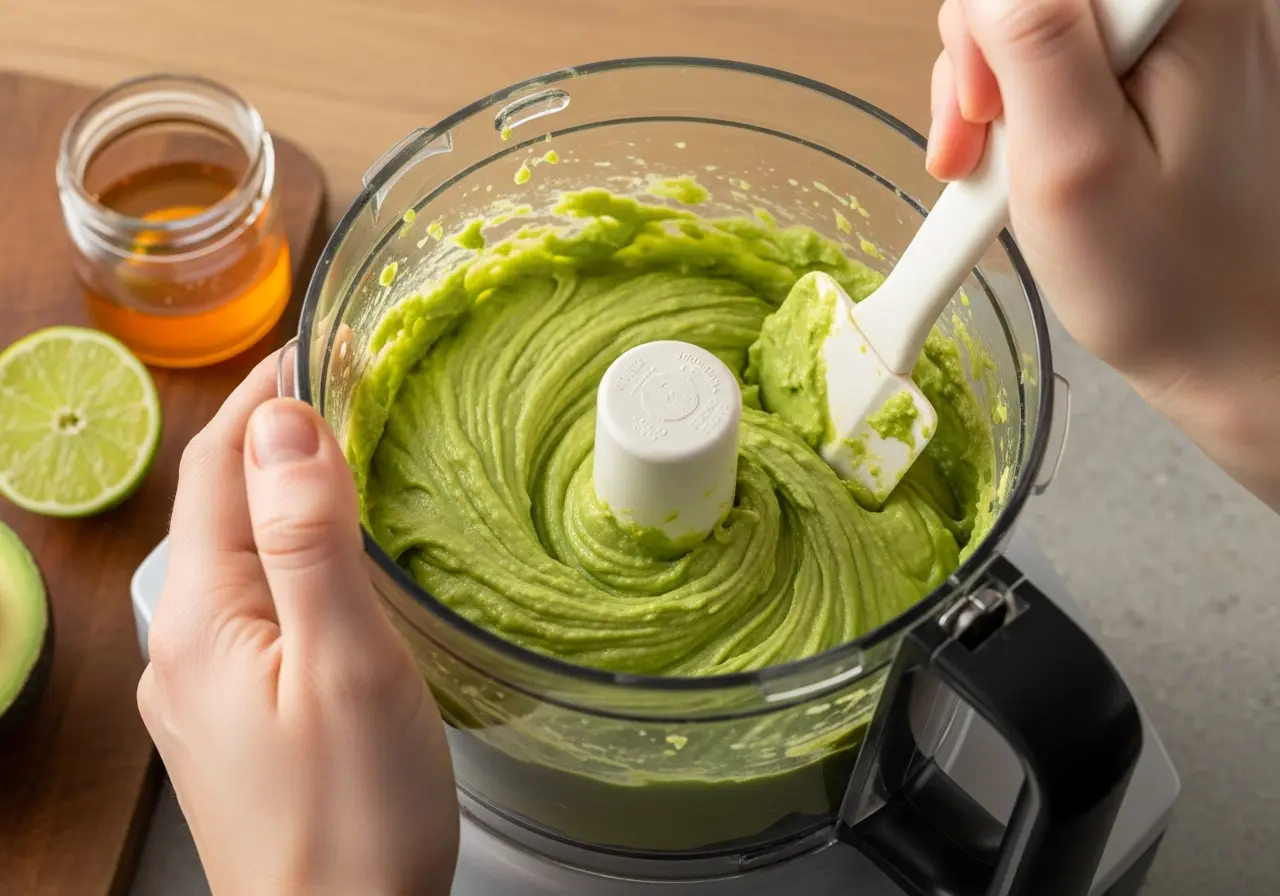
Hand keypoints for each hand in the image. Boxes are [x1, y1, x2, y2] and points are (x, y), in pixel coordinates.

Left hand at [137, 353, 457, 895]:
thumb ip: (309, 541)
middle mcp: (184, 650)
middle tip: (351, 388)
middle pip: (222, 510)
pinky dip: (294, 559)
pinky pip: (256, 610)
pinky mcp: (238, 721)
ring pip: (241, 560)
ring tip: (351, 459)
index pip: (218, 469)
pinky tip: (336, 567)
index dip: (265, 397)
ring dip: (287, 497)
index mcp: (201, 623)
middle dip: (277, 437)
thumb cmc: (353, 818)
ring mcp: (207, 691)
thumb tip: (285, 421)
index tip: (322, 341)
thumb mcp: (345, 667)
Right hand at [927, 0, 1279, 508]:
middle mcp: (1199, 4)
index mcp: (1189, 5)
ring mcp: (1187, 34)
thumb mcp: (1071, 160)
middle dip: (986, 63)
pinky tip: (1039, 162)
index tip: (985, 109)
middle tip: (985, 149)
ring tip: (1014, 176)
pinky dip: (1034, 106)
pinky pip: (1070, 53)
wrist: (1233, 343)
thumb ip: (1031, 43)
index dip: (985, 29)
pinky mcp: (1172, 65)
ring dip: (1003, 94)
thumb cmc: (1163, 279)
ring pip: (1041, 20)